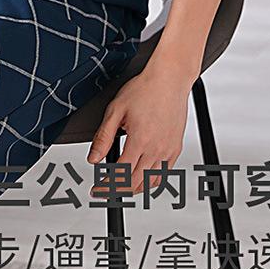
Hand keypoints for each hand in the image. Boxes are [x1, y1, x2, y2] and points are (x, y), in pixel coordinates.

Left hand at [86, 59, 191, 196]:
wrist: (169, 79)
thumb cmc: (144, 89)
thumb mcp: (116, 110)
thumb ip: (104, 137)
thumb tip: (93, 158)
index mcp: (139, 140)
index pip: (120, 174)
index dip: (106, 186)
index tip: (97, 190)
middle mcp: (156, 149)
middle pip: (135, 182)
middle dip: (117, 189)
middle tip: (106, 189)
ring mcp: (168, 150)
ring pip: (151, 182)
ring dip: (134, 188)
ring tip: (121, 185)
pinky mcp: (176, 148)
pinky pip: (164, 173)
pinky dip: (152, 181)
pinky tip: (142, 176)